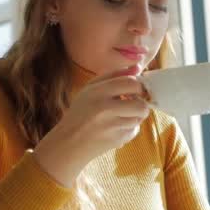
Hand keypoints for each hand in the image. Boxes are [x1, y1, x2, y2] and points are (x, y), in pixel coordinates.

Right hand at [33, 65, 149, 186]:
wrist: (68, 142)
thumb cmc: (81, 112)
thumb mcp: (91, 88)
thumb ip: (115, 75)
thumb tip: (138, 67)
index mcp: (98, 91)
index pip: (131, 83)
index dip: (138, 86)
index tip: (135, 90)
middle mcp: (105, 109)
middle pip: (141, 104)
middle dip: (141, 103)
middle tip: (132, 103)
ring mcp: (112, 126)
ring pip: (140, 117)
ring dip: (135, 116)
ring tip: (120, 116)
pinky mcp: (118, 140)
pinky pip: (135, 130)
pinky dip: (129, 128)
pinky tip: (115, 128)